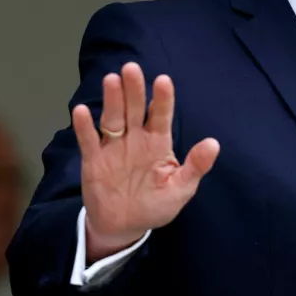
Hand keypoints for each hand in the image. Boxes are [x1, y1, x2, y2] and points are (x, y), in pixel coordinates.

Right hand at [72, 62, 219, 262]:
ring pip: (112, 119)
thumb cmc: (156, 205)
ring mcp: (113, 148)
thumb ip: (195, 166)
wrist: (125, 226)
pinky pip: (88, 141)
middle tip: (132, 68)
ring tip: (111, 80)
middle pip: (134, 109)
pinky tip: (81, 111)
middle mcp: (135, 139)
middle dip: (134, 89)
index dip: (162, 98)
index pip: (161, 115)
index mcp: (158, 142)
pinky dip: (84, 127)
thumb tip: (214, 143)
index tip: (163, 80)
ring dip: (111, 100)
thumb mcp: (181, 189)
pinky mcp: (94, 160)